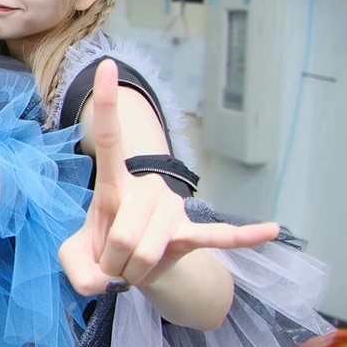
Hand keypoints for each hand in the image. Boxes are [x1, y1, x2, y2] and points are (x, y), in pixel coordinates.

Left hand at [59, 60, 278, 296]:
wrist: (135, 270)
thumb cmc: (103, 253)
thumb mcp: (74, 261)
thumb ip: (79, 274)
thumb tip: (111, 282)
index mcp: (113, 185)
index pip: (109, 138)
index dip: (105, 103)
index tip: (105, 65)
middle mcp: (146, 189)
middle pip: (120, 237)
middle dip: (110, 265)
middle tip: (112, 264)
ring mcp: (172, 210)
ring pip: (146, 252)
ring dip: (133, 274)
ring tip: (132, 267)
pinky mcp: (193, 234)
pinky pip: (219, 237)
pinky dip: (243, 237)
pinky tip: (272, 230)